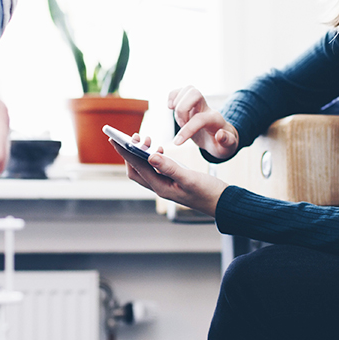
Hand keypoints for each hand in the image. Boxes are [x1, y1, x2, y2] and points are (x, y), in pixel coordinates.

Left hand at [112, 133, 227, 217]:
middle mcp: (160, 187)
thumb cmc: (209, 192)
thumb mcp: (190, 178)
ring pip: (145, 169)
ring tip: (147, 139)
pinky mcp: (173, 182)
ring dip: (142, 154)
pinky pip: (156, 169)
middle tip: (134, 136)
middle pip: (136, 170)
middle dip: (131, 153)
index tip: (114, 140)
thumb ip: (170, 167)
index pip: (137, 167)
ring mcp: (166, 185)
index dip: (125, 153)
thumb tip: (151, 155)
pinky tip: (161, 148)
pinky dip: (154, 157)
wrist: (224, 203)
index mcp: (161, 187)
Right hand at [167, 85, 238, 159]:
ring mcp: (197, 104)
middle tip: (182, 124)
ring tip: (181, 120)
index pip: (200, 118)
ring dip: (177, 104)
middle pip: (194, 93)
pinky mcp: (189, 103)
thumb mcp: (228, 147)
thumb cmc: (222, 143)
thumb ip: (227, 141)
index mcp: (215, 119)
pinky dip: (172, 96)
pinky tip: (171, 107)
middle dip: (182, 110)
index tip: (178, 142)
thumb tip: (220, 134)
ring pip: (187, 89)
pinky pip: (180, 91)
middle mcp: (206, 108)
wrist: (220, 137)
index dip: (187, 129)